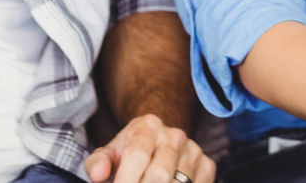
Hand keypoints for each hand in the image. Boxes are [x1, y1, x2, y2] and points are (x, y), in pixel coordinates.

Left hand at [83, 114, 214, 182]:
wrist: (157, 140)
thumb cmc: (129, 151)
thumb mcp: (109, 153)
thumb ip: (98, 163)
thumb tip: (98, 175)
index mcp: (147, 127)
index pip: (138, 155)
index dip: (126, 179)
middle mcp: (174, 135)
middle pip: (160, 174)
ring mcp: (193, 150)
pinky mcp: (207, 165)